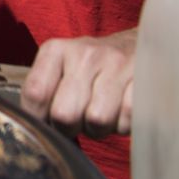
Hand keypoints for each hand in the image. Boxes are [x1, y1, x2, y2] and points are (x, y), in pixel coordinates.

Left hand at [21, 27, 137, 138]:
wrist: (140, 47)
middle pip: (64, 114)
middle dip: (70, 127)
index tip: (48, 120)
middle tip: (78, 118)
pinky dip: (124, 124)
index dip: (39, 119)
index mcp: (56, 50)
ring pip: (97, 120)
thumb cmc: (91, 68)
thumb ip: (42, 94)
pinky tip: (121, 109)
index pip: (35, 94)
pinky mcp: (145, 79)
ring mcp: (117, 64)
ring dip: (98, 128)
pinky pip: (127, 120)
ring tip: (101, 111)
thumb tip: (33, 131)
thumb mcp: (60, 69)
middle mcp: (84, 53)